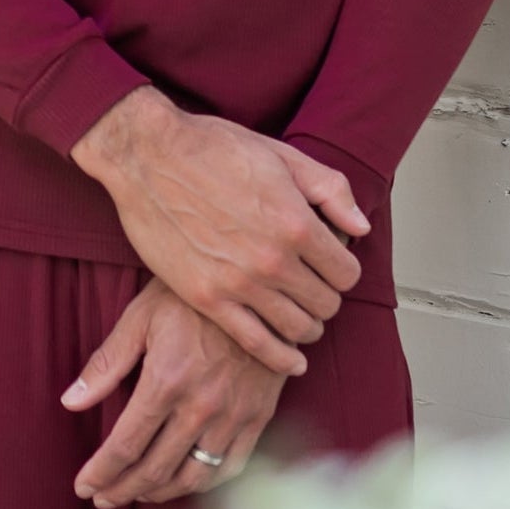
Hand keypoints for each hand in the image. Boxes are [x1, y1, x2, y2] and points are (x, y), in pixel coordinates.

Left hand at [60, 279, 286, 507]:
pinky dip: (204, 483)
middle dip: (123, 490)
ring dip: (160, 494)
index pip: (125, 446)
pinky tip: (184, 482)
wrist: (258, 285)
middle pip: (154, 470)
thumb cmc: (190, 296)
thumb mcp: (141, 317)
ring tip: (138, 494)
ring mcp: (233, 415)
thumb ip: (106, 364)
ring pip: (193, 477)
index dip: (101, 472)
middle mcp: (200, 407)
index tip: (83, 486)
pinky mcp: (259, 416)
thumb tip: (69, 403)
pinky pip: (231, 467)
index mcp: (165, 382)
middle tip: (102, 498)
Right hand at [70, 87, 367, 374]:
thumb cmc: (212, 148)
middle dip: (325, 298)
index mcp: (298, 224)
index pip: (347, 274)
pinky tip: (291, 360)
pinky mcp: (207, 298)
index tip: (331, 268)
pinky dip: (281, 358)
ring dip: (306, 326)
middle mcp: (274, 260)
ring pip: (298, 328)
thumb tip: (361, 227)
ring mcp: (240, 283)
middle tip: (313, 290)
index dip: (343, 271)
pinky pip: (257, 344)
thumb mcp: (282, 156)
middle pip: (326, 304)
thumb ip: (330, 190)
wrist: (148, 155)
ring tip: (299, 314)